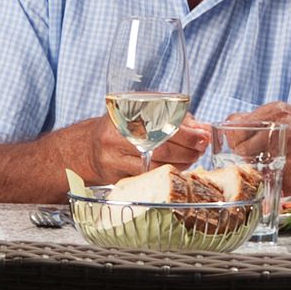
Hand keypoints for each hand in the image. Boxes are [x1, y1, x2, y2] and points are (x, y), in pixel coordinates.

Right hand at [77, 113, 210, 184]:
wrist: (88, 147)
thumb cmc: (122, 126)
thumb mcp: (143, 112)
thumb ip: (173, 117)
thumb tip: (203, 129)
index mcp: (124, 113)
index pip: (161, 123)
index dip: (186, 132)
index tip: (202, 135)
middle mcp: (116, 135)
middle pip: (160, 146)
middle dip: (187, 149)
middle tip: (201, 147)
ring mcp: (113, 159)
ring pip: (155, 165)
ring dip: (181, 163)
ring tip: (193, 156)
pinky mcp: (115, 177)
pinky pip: (146, 177)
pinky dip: (167, 172)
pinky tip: (177, 167)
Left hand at [227, 101, 290, 198]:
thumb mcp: (285, 112)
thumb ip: (257, 117)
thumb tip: (228, 125)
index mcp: (277, 113)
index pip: (236, 127)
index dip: (235, 138)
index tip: (239, 142)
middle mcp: (281, 133)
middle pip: (240, 149)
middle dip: (242, 155)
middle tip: (252, 157)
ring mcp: (287, 157)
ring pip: (251, 169)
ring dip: (253, 170)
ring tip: (266, 166)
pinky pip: (268, 184)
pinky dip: (270, 183)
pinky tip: (281, 175)